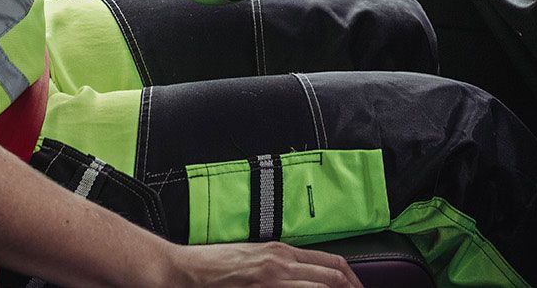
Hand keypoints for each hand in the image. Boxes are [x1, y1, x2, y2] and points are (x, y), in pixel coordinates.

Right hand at [160, 241, 363, 287]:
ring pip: (322, 285)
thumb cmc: (213, 266)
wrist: (185, 270)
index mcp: (281, 251)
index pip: (330, 262)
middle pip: (333, 274)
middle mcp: (281, 261)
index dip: (351, 279)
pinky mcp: (262, 287)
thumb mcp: (253, 257)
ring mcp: (273, 276)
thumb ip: (279, 265)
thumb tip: (301, 276)